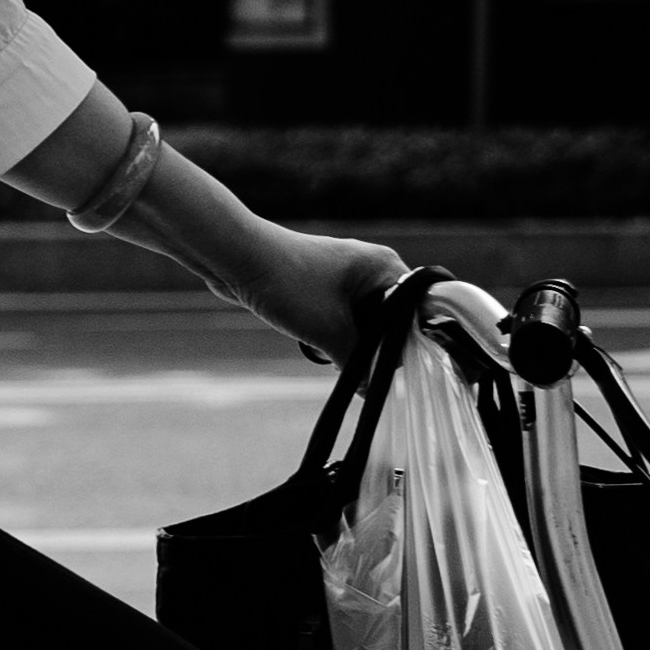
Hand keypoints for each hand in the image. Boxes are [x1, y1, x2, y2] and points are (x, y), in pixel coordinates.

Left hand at [218, 220, 405, 362]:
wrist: (234, 257)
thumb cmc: (287, 282)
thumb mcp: (329, 330)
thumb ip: (358, 364)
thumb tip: (372, 392)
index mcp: (385, 267)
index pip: (415, 313)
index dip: (405, 345)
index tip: (390, 371)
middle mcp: (369, 268)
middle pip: (388, 321)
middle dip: (371, 347)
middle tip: (351, 362)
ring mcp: (343, 275)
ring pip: (360, 323)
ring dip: (346, 342)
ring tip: (327, 349)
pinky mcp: (319, 286)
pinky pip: (337, 318)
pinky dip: (328, 333)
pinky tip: (312, 341)